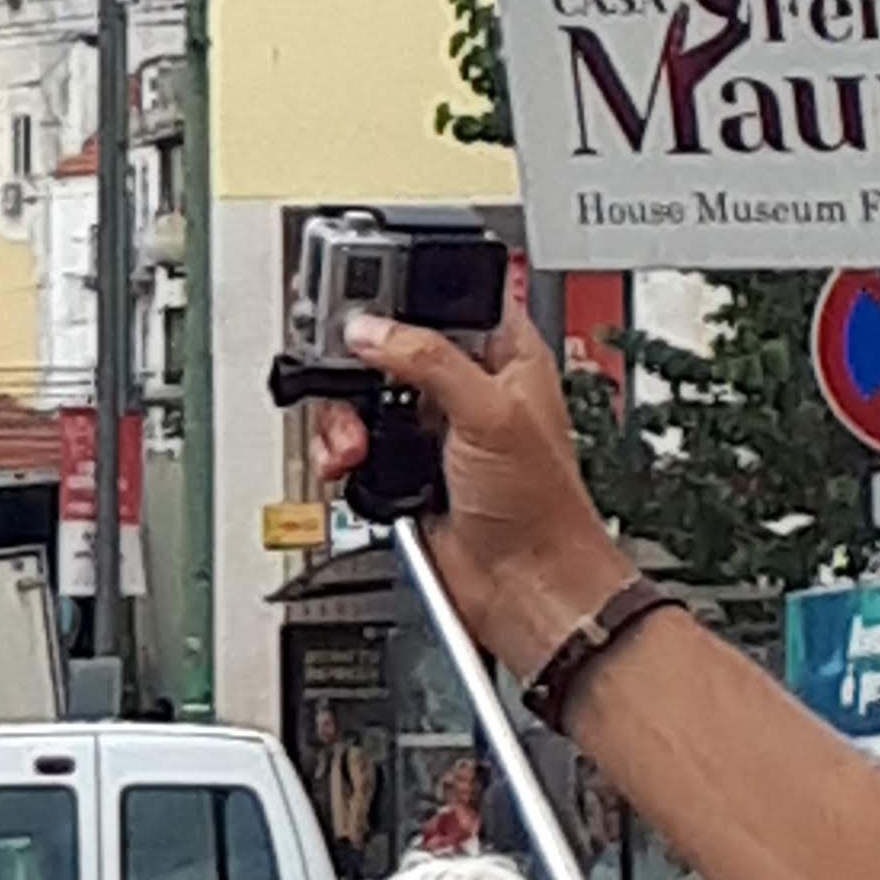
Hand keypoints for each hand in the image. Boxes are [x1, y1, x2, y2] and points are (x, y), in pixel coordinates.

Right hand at [309, 300, 630, 675]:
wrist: (523, 587)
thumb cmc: (539, 507)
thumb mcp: (491, 414)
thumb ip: (428, 360)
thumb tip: (370, 330)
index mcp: (504, 357)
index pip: (447, 297)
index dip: (406, 292)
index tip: (364, 298)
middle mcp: (464, 387)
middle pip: (388, 345)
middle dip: (357, 363)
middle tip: (343, 371)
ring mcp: (430, 430)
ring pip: (361, 395)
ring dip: (344, 417)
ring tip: (354, 440)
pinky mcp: (401, 469)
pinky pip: (352, 444)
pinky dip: (340, 453)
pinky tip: (351, 463)